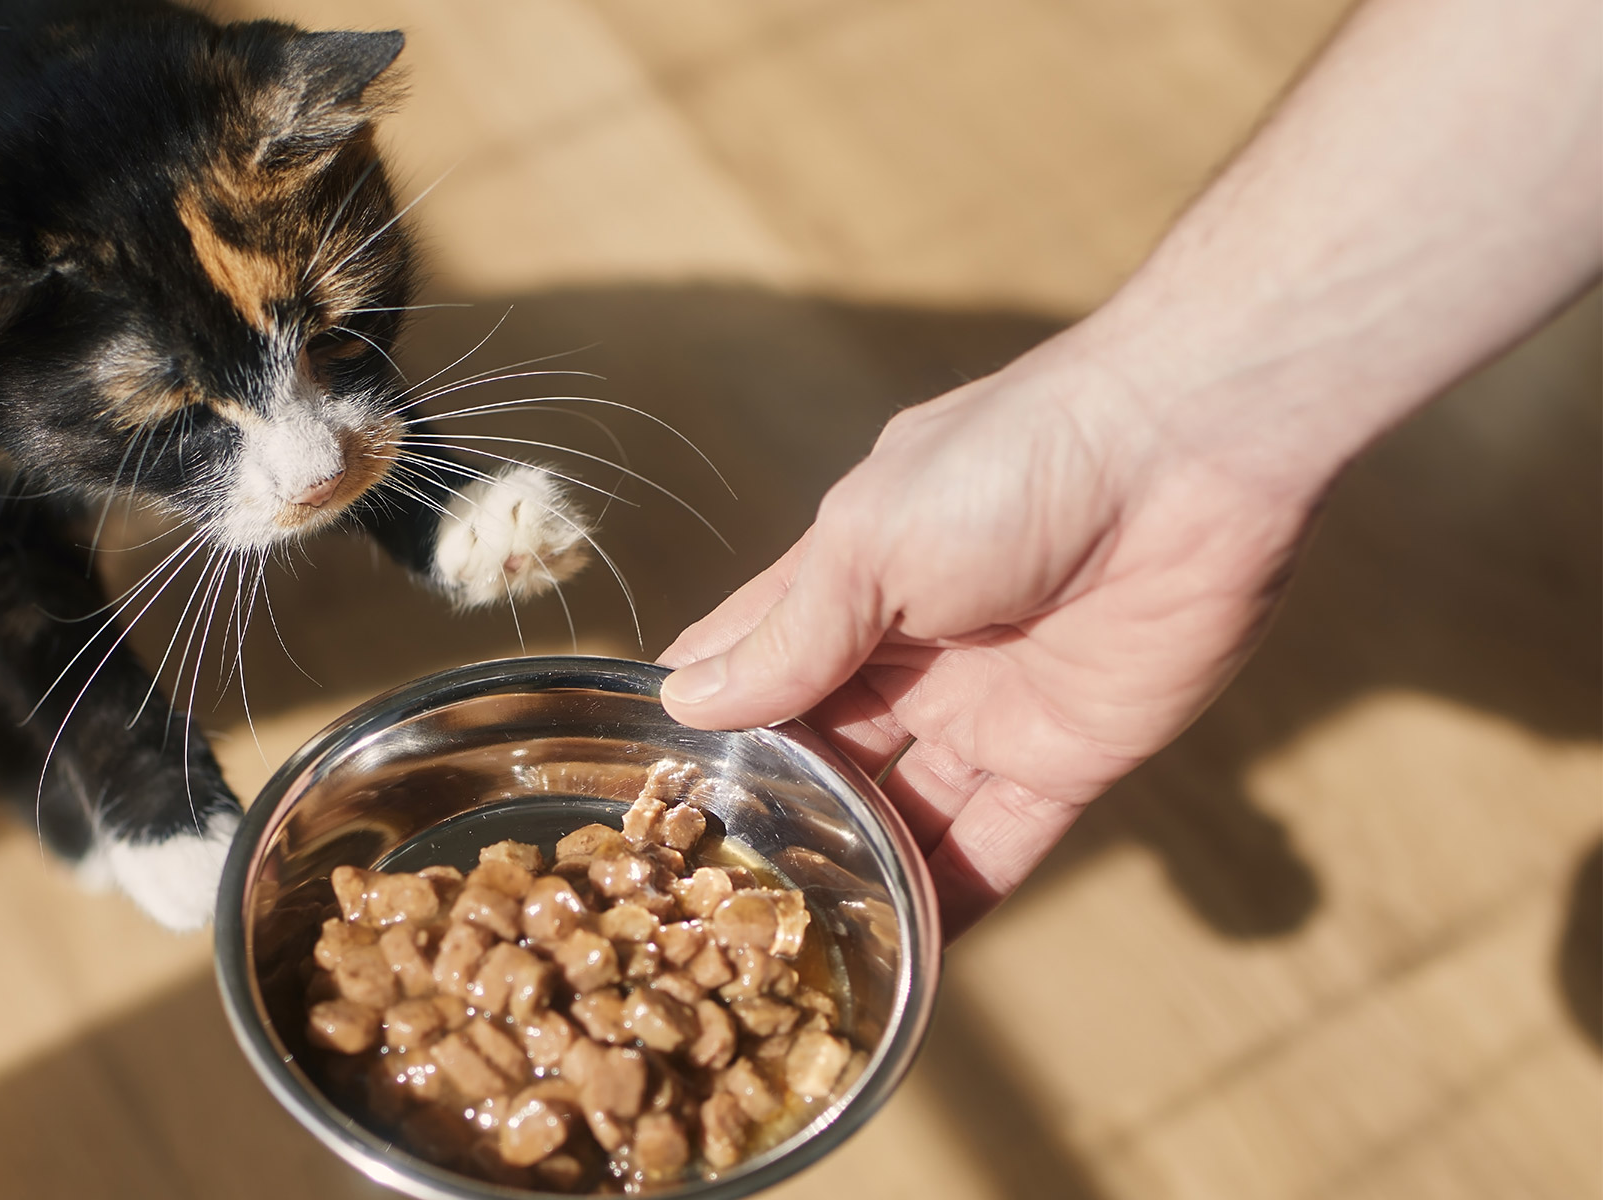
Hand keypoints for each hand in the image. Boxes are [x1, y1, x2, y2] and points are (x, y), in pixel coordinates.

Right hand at [659, 346, 1317, 934]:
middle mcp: (908, 658)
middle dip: (774, 817)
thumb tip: (687, 702)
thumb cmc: (1011, 468)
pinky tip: (904, 961)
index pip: (756, 664)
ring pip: (902, 815)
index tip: (645, 796)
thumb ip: (789, 637)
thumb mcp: (867, 544)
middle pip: (824, 757)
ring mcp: (986, 713)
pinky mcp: (1068, 759)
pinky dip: (953, 905)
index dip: (704, 723)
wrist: (1192, 455)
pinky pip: (997, 848)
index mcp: (848, 587)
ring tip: (788, 948)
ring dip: (855, 873)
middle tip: (709, 896)